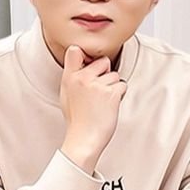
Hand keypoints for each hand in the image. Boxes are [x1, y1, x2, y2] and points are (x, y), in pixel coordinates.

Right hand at [59, 46, 125, 171]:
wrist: (83, 139)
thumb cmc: (76, 119)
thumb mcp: (66, 93)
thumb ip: (72, 75)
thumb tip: (79, 59)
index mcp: (70, 78)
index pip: (75, 50)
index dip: (86, 55)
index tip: (89, 63)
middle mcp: (83, 79)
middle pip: (103, 61)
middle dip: (105, 73)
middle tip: (98, 90)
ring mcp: (98, 86)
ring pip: (115, 75)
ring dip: (113, 87)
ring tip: (102, 101)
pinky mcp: (111, 94)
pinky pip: (122, 85)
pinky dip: (120, 94)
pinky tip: (109, 105)